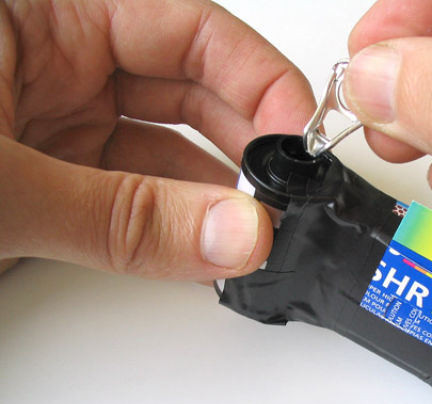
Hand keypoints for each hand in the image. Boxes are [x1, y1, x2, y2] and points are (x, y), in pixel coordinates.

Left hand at [0, 0, 314, 279]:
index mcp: (45, 15)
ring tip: (252, 234)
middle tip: (282, 196)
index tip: (299, 139)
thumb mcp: (2, 186)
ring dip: (214, 194)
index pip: (190, 29)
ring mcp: (54, 120)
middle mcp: (56, 62)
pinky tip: (206, 248)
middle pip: (190, 90)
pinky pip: (132, 194)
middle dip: (246, 144)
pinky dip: (172, 225)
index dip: (259, 80)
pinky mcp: (51, 176)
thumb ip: (120, 214)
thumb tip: (233, 234)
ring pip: (165, 149)